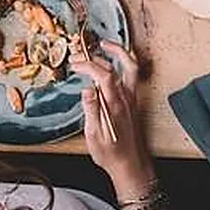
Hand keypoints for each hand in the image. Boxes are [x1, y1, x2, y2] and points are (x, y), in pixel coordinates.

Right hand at [73, 40, 154, 194]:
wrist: (130, 164)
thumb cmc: (110, 153)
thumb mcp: (93, 135)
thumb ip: (91, 110)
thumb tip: (87, 90)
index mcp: (115, 104)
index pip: (105, 75)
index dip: (90, 65)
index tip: (75, 64)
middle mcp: (127, 98)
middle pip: (118, 66)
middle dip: (99, 55)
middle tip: (81, 54)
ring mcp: (132, 98)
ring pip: (130, 67)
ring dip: (117, 53)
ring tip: (103, 46)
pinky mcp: (133, 101)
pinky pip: (131, 75)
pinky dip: (123, 63)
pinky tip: (112, 63)